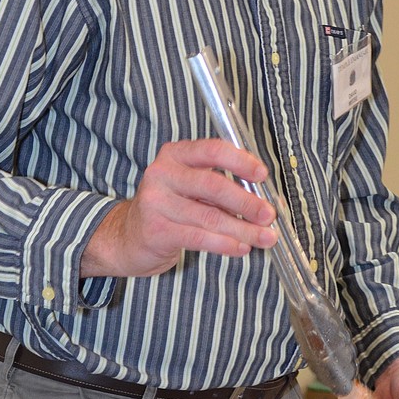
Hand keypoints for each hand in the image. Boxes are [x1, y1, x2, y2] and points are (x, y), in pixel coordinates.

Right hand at [80, 138, 276, 278]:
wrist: (129, 237)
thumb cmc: (169, 209)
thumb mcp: (191, 188)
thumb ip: (223, 188)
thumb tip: (266, 199)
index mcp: (175, 155)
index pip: (213, 150)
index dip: (241, 161)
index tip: (262, 174)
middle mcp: (162, 173)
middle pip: (213, 185)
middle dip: (247, 202)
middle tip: (269, 214)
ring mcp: (156, 202)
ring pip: (210, 216)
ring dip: (243, 229)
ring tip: (264, 237)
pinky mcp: (157, 230)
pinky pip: (200, 237)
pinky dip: (225, 243)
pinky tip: (241, 247)